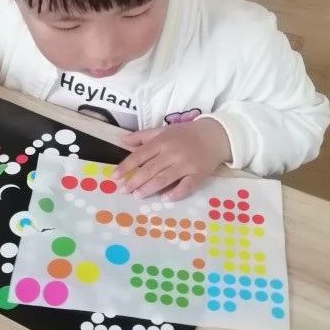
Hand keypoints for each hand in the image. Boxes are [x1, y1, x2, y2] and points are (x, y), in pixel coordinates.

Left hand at [113, 119, 231, 200]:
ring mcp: (187, 165)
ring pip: (164, 179)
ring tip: (137, 195)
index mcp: (163, 141)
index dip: (126, 166)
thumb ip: (143, 136)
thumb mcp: (164, 130)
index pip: (140, 155)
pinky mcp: (199, 175)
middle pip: (150, 169)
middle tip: (123, 190)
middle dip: (134, 181)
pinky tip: (164, 199)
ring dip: (149, 189)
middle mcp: (173, 153)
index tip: (114, 177)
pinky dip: (175, 194)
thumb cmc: (186, 134)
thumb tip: (122, 141)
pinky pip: (186, 187)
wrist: (215, 135)